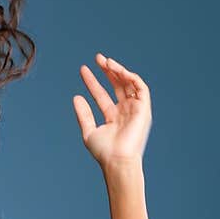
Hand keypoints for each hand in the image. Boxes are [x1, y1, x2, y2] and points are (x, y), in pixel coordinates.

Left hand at [72, 52, 151, 169]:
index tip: (83, 70)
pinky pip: (140, 87)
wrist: (118, 160)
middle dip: (108, 71)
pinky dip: (130, 77)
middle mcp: (125, 111)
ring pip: (128, 84)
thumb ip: (83, 114)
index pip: (102, 95)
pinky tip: (118, 70)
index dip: (93, 82)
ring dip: (118, 70)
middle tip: (97, 58)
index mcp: (112, 117)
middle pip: (116, 86)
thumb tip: (76, 97)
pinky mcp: (144, 108)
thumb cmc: (104, 152)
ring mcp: (135, 109)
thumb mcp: (88, 131)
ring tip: (106, 61)